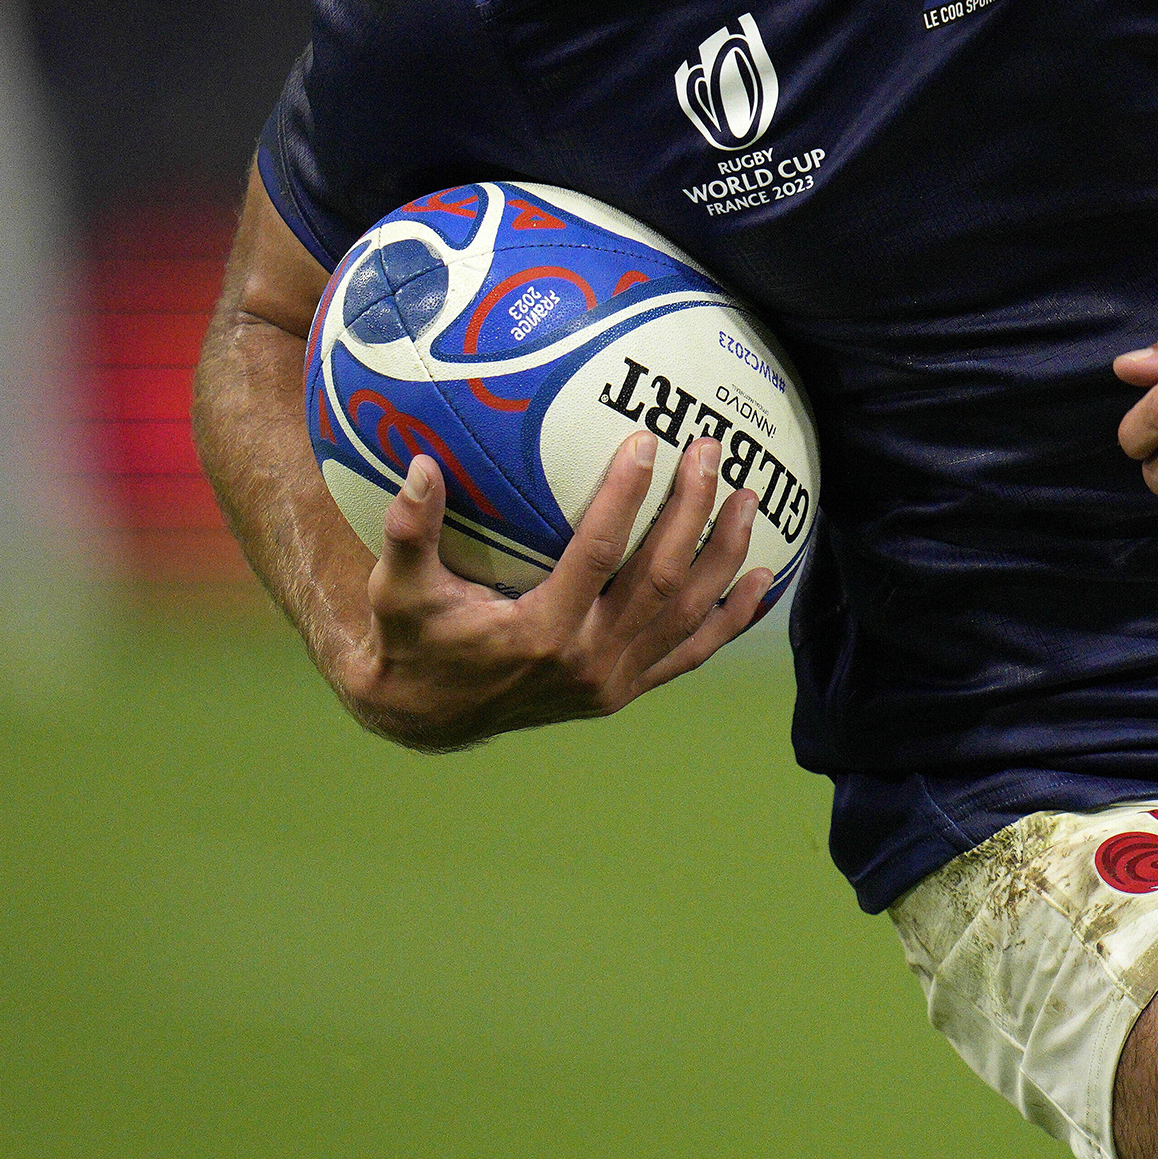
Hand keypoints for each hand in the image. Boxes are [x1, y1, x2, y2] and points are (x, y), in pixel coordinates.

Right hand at [332, 431, 772, 748]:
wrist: (428, 714)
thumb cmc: (413, 638)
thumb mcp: (398, 589)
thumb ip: (409, 531)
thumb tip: (420, 466)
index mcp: (539, 634)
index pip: (597, 556)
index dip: (625, 499)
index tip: (645, 443)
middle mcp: (587, 662)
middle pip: (660, 579)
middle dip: (691, 511)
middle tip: (709, 451)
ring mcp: (612, 681)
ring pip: (686, 614)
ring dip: (723, 555)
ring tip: (747, 497)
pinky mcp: (624, 690)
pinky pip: (690, 653)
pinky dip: (729, 619)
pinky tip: (760, 580)